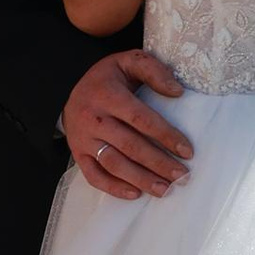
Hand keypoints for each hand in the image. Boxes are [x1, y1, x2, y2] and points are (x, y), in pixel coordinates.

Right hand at [62, 50, 192, 199]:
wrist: (67, 89)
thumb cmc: (108, 78)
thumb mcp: (128, 61)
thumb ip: (153, 70)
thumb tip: (177, 92)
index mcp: (107, 95)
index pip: (141, 119)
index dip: (165, 136)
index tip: (187, 151)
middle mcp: (93, 119)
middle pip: (129, 145)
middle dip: (158, 163)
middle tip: (182, 176)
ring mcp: (83, 139)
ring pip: (113, 164)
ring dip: (140, 179)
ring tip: (164, 189)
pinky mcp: (78, 154)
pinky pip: (93, 176)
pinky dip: (113, 188)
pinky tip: (135, 194)